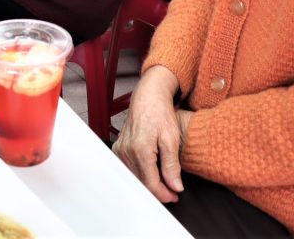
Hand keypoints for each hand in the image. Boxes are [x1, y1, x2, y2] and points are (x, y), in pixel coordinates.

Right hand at [113, 65, 184, 201]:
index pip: (151, 183)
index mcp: (140, 150)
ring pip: (135, 177)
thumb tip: (175, 186)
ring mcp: (121, 150)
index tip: (175, 195)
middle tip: (172, 190)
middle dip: (158, 190)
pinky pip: (128, 169)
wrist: (148, 97)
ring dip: (149, 182)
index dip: (164, 194)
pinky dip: (140, 174)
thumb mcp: (171, 138)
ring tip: (164, 181)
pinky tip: (151, 171)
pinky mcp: (118, 149)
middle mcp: (127, 152)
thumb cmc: (160, 113)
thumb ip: (171, 165)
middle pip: (142, 183)